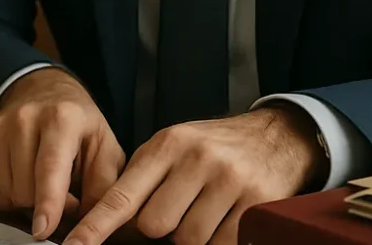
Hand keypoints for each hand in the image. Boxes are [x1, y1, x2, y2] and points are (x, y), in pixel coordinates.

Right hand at [0, 68, 125, 241]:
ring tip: (44, 182)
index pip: (50, 166)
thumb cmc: (80, 127)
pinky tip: (25, 178)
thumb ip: (103, 188)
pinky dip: (11, 196)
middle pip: (27, 189)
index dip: (48, 202)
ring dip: (29, 202)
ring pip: (8, 194)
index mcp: (61, 118)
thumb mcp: (106, 149)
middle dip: (48, 205)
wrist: (45, 93)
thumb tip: (92, 227)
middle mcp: (24, 119)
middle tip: (66, 193)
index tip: (43, 230)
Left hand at [64, 106, 327, 244]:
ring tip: (206, 211)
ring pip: (187, 239)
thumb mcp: (173, 147)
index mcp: (167, 144)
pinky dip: (218, 241)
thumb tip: (111, 223)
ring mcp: (228, 181)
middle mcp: (196, 159)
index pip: (122, 195)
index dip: (95, 227)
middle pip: (154, 225)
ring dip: (191, 236)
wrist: (275, 137)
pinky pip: (221, 244)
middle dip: (161, 229)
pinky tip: (225, 221)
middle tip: (179, 209)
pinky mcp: (256, 203)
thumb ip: (143, 179)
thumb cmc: (213, 148)